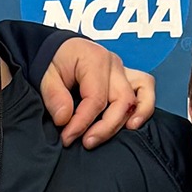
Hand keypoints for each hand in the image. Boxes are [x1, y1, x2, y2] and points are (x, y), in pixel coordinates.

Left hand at [39, 37, 156, 147]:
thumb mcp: (45, 75)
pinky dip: (143, 108)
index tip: (67, 137)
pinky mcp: (127, 79)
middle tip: (86, 142)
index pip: (96, 99)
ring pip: (140, 96)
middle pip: (122, 101)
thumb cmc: (54, 60)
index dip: (82, 123)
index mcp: (94, 59)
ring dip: (131, 118)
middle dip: (106, 127)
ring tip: (121, 137)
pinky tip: (132, 125)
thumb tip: (65, 119)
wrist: (58, 49)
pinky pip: (145, 91)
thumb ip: (54, 96)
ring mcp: (123, 71)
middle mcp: (114, 65)